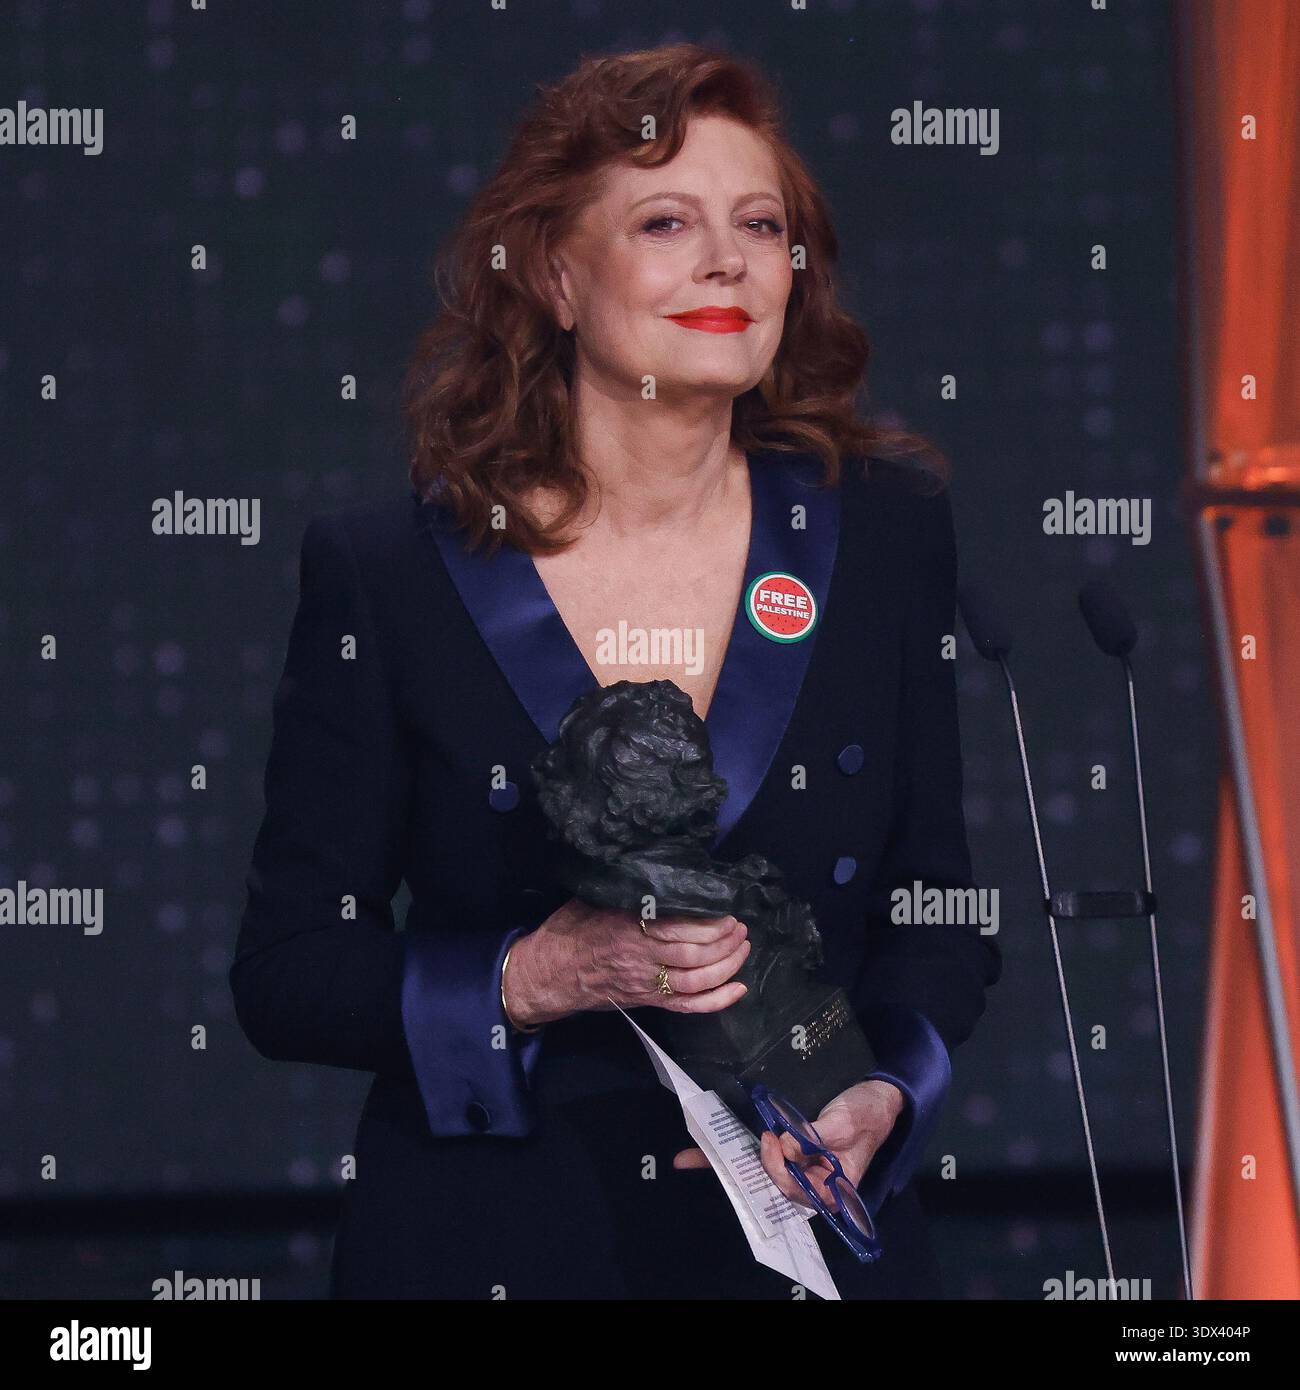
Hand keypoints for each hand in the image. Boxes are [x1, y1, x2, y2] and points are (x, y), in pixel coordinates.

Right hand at [503, 898, 749, 1026]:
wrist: (548, 973)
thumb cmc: (571, 930)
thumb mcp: (595, 899)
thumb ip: (629, 892)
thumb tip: (659, 869)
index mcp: (629, 928)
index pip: (679, 928)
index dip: (709, 923)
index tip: (726, 911)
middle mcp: (641, 959)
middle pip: (694, 955)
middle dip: (725, 942)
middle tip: (740, 928)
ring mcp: (646, 984)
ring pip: (697, 981)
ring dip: (727, 966)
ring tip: (742, 948)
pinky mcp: (647, 1001)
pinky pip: (687, 1006)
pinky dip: (716, 1000)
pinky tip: (738, 988)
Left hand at [673, 1079, 905, 1208]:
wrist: (878, 1095)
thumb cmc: (867, 1113)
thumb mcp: (845, 1123)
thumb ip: (815, 1138)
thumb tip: (784, 1147)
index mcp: (831, 1188)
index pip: (796, 1191)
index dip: (778, 1170)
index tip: (772, 1140)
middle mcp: (810, 1181)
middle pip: (770, 1184)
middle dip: (737, 1173)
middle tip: (712, 1151)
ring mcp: (798, 1165)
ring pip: (759, 1170)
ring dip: (726, 1163)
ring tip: (689, 1158)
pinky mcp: (790, 1148)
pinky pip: (762, 1152)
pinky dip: (735, 1149)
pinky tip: (706, 1148)